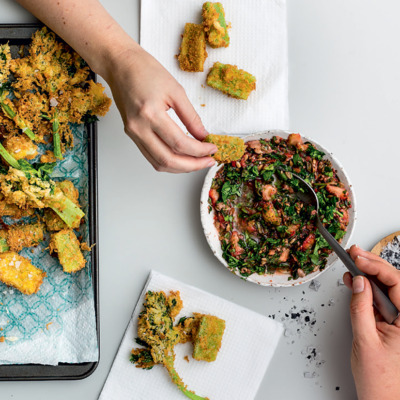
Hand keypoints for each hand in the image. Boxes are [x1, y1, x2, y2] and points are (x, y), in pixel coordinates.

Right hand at [104, 44, 216, 172]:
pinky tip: (181, 158)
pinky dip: (168, 162)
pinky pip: (151, 157)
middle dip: (192, 165)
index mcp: (150, 114)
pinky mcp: (132, 135)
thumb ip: (191, 116)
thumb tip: (203, 135)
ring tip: (197, 162)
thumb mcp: (176, 90)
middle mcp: (139, 128)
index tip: (212, 149)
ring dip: (180, 167)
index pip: (179, 143)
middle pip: (168, 160)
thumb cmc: (144, 70)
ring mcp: (133, 134)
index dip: (199, 150)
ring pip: (159, 163)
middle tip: (208, 161)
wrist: (120, 65)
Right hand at [343, 245, 399, 399]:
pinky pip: (380, 301)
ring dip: (368, 275)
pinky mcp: (392, 324)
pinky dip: (366, 290)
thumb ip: (360, 308)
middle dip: (373, 265)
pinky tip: (355, 281)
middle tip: (354, 253)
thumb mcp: (365, 341)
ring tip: (351, 263)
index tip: (358, 257)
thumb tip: (358, 282)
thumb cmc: (381, 381)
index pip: (398, 284)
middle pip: (394, 283)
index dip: (377, 266)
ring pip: (387, 290)